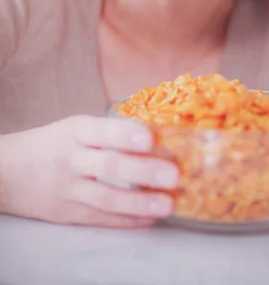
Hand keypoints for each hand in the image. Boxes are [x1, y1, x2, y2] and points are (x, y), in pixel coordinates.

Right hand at [0, 115, 178, 227]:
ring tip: (167, 204)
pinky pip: (99, 218)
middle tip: (173, 174)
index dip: (125, 134)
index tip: (151, 137)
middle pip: (108, 165)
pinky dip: (125, 220)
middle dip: (142, 170)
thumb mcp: (73, 129)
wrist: (6, 172)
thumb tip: (157, 137)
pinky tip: (149, 219)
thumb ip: (107, 133)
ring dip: (139, 203)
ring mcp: (68, 189)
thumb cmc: (50, 144)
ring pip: (105, 198)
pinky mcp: (66, 213)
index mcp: (74, 131)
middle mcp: (71, 159)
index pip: (101, 131)